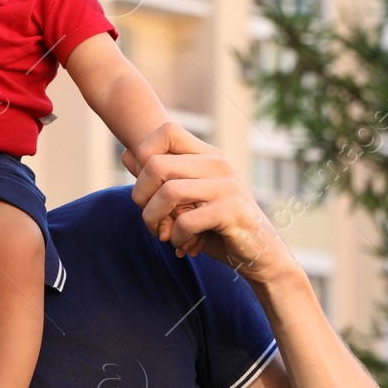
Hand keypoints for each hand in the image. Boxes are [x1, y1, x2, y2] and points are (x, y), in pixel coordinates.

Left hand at [123, 123, 296, 284]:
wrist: (261, 255)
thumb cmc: (218, 227)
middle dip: (141, 197)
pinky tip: (183, 244)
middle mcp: (218, 164)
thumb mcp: (186, 200)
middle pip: (155, 165)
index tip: (147, 186)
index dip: (144, 155)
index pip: (166, 131)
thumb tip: (126, 154)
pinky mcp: (231, 210)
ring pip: (167, 192)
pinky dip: (176, 237)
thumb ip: (159, 178)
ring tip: (161, 234)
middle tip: (150, 219)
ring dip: (154, 220)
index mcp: (207, 155)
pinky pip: (185, 221)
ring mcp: (227, 185)